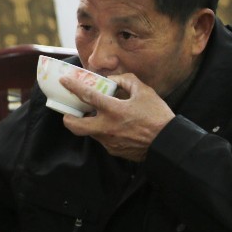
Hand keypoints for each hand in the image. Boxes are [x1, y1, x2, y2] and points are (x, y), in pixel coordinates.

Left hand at [59, 71, 173, 161]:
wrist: (167, 143)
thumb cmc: (158, 116)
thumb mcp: (145, 92)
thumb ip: (127, 82)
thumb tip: (113, 81)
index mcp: (114, 110)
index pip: (88, 96)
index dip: (73, 87)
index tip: (64, 81)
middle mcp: (106, 128)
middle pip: (75, 126)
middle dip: (68, 118)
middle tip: (69, 111)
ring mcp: (108, 141)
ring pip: (89, 133)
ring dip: (88, 124)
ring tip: (95, 116)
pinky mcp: (113, 151)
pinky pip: (102, 139)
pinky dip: (103, 131)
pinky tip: (113, 126)